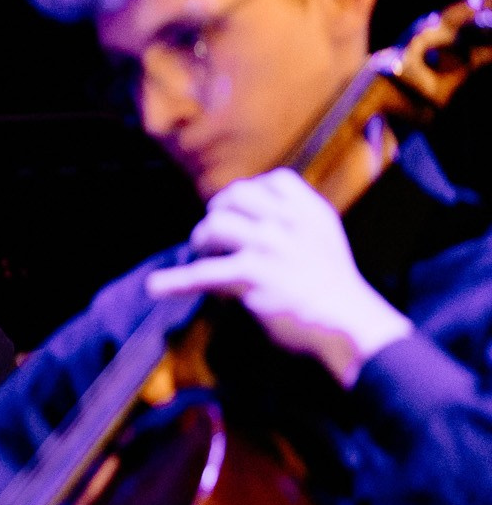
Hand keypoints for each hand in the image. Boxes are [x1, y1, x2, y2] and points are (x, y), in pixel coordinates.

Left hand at [145, 169, 412, 384]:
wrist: (348, 324)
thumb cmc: (332, 289)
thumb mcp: (323, 242)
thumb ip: (295, 226)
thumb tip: (253, 220)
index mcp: (311, 212)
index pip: (275, 180)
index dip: (251, 192)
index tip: (239, 209)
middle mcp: (289, 222)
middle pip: (237, 195)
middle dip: (218, 211)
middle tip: (212, 234)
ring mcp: (270, 245)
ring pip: (216, 225)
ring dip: (201, 241)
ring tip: (201, 256)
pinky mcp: (252, 274)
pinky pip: (202, 273)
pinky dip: (175, 281)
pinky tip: (156, 286)